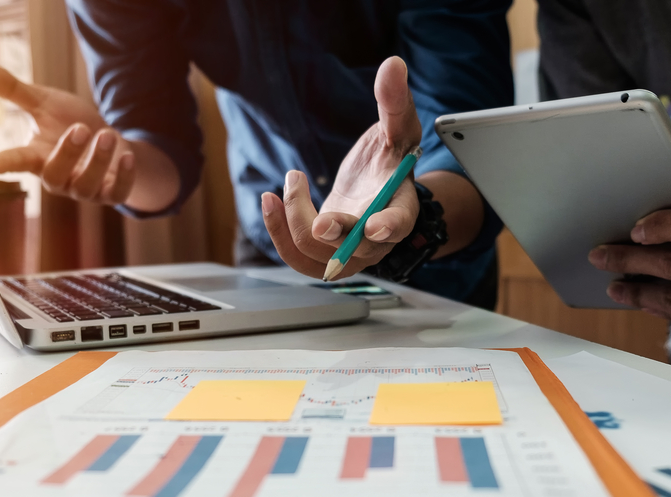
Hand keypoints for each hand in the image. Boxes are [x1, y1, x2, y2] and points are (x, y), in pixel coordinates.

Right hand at [0, 63, 136, 205]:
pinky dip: (124, 177)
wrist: (107, 142)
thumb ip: (13, 90)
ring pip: (86, 186)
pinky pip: (116, 194)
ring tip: (106, 133)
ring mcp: (84, 189)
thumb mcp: (43, 103)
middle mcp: (59, 177)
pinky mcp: (110, 194)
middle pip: (55, 175)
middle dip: (67, 153)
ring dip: (97, 161)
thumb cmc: (69, 123)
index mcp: (37, 156)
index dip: (4, 163)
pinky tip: (128, 156)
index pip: (17, 161)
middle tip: (80, 128)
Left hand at [262, 56, 421, 279]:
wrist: (372, 181)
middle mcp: (376, 241)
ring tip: (290, 180)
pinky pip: (296, 257)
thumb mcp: (395, 125)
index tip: (374, 227)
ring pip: (317, 256)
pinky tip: (270, 200)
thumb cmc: (388, 155)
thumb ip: (393, 101)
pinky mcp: (321, 254)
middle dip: (331, 234)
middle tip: (319, 219)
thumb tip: (392, 65)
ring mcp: (347, 252)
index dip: (388, 227)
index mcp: (401, 207)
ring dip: (293, 222)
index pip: (399, 223)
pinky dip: (277, 231)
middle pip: (354, 249)